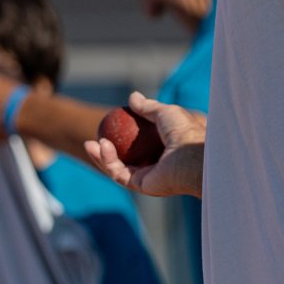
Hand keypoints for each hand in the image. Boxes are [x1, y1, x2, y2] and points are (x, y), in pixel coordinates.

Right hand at [85, 92, 204, 197]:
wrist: (192, 156)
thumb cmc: (185, 132)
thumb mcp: (166, 112)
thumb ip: (148, 107)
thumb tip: (132, 97)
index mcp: (169, 147)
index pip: (145, 141)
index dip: (128, 133)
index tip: (113, 122)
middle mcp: (160, 163)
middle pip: (129, 156)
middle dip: (109, 149)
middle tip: (97, 137)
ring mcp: (151, 176)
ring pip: (121, 167)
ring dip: (104, 156)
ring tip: (91, 143)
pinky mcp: (143, 186)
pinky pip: (120, 173)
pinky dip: (108, 161)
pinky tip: (100, 147)